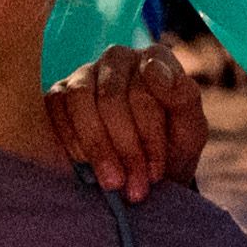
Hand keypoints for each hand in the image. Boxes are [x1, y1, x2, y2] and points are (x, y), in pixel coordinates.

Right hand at [45, 44, 206, 198]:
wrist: (143, 174)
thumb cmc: (172, 148)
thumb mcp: (191, 131)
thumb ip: (183, 96)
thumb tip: (151, 67)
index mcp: (155, 58)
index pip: (147, 87)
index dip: (150, 135)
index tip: (156, 172)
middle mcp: (118, 58)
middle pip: (112, 96)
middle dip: (125, 149)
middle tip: (135, 189)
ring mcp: (86, 73)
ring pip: (80, 99)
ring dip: (96, 147)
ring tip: (112, 183)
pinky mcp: (60, 92)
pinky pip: (56, 107)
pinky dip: (71, 141)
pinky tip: (86, 167)